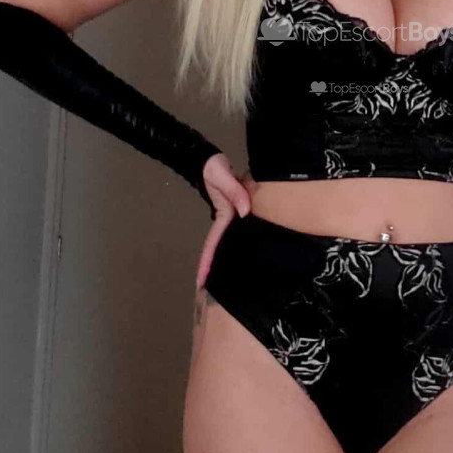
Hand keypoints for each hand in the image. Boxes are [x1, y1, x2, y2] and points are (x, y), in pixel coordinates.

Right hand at [195, 152, 251, 291]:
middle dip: (217, 270)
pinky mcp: (240, 210)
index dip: (207, 263)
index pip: (213, 244)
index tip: (201, 282)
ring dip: (232, 259)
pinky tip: (251, 252)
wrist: (212, 159)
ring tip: (237, 281)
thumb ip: (234, 190)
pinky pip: (241, 232)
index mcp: (223, 216)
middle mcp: (227, 220)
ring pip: (233, 243)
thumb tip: (245, 212)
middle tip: (217, 293)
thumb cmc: (213, 167)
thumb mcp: (221, 175)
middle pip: (222, 250)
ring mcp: (233, 216)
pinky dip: (244, 243)